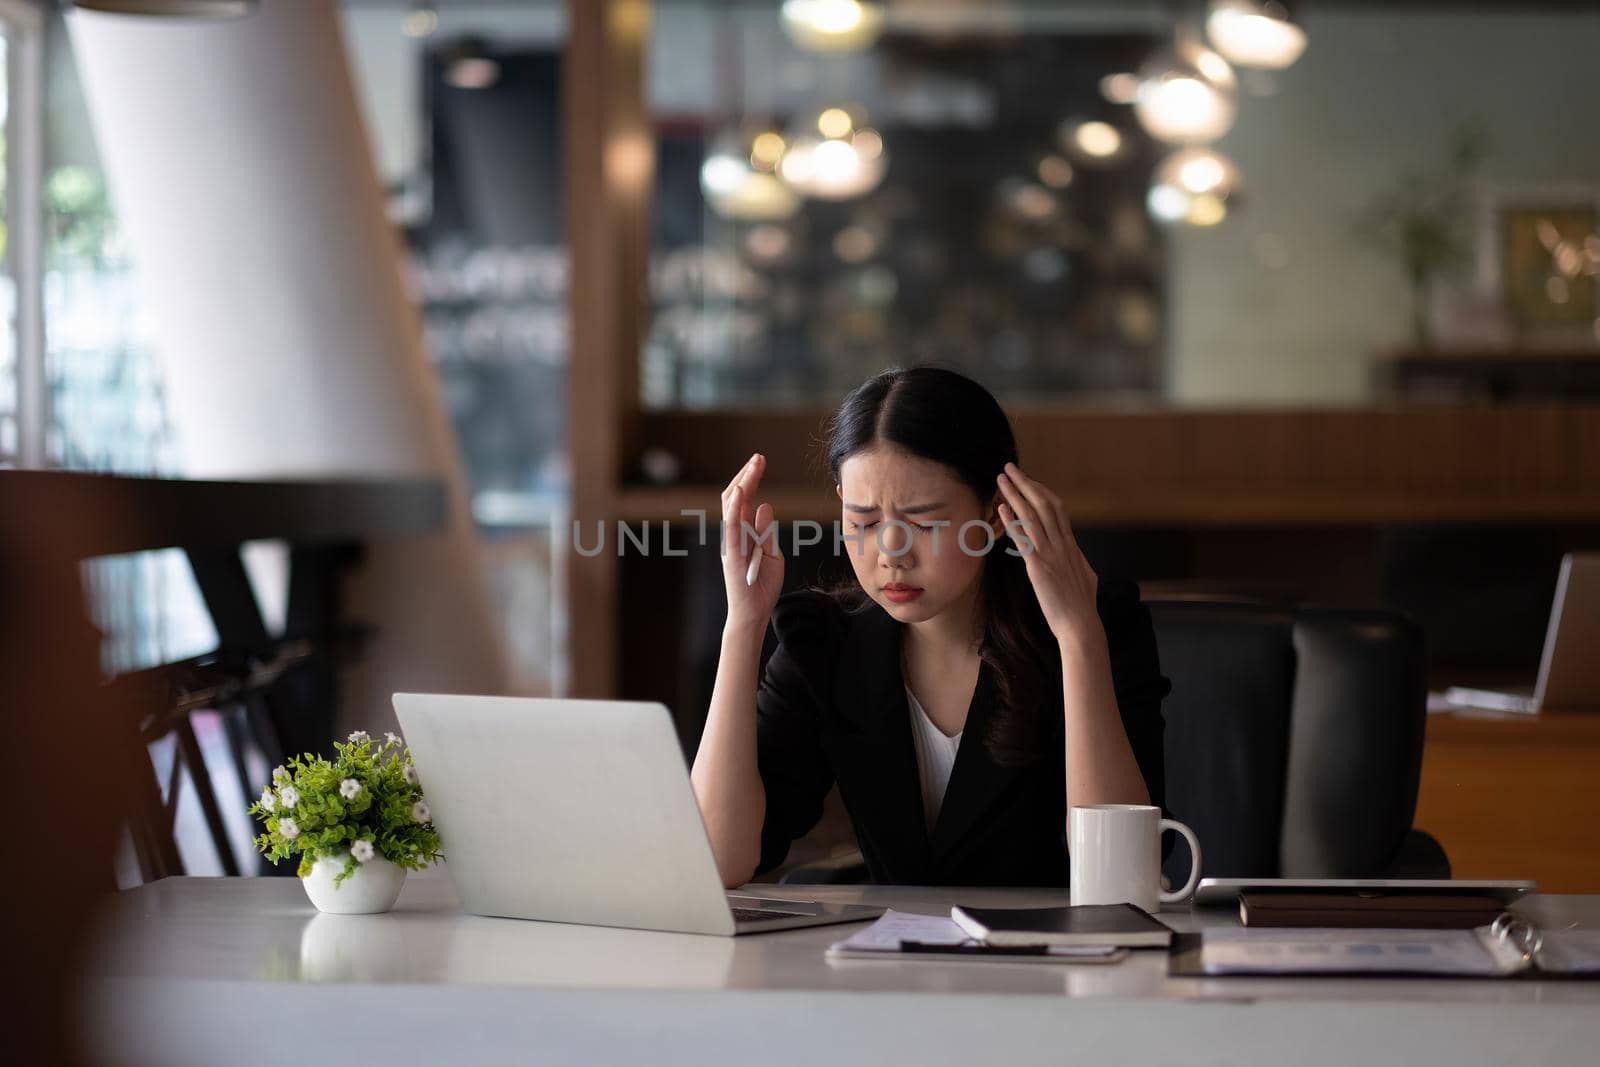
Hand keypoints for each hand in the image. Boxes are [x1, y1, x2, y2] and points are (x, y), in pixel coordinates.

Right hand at [721, 452, 784, 630]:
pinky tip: (743, 490)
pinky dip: (736, 507)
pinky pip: (732, 526)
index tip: (760, 462)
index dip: (751, 479)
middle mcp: (734, 534)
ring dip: (743, 484)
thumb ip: (766, 532)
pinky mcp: (732, 553)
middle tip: (759, 457)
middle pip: (735, 497)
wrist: (753, 613)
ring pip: (731, 506)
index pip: (744, 500)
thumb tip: (764, 506)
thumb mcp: (772, 555)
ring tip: (753, 466)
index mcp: (743, 533)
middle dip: (747, 475)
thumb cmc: (762, 586)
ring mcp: (731, 542)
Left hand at [995, 462, 1100, 645]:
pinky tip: (1002, 507)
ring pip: (1033, 516)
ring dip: (1015, 494)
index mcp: (1071, 545)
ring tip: (1001, 479)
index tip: (1027, 480)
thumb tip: (1075, 554)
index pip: (1057, 508)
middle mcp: (1062, 544)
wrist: (1081, 625)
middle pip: (1044, 504)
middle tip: (1010, 468)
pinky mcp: (1039, 567)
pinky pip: (1024, 539)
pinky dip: (1012, 521)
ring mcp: (1051, 554)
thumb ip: (1077, 560)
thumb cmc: (1081, 606)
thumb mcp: (1085, 575)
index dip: (1041, 491)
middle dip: (1026, 483)